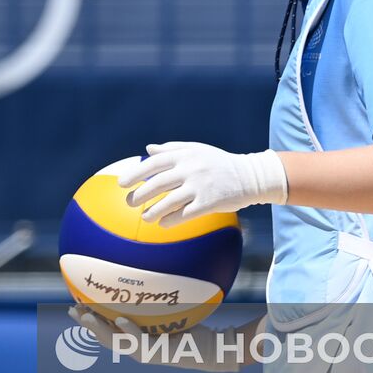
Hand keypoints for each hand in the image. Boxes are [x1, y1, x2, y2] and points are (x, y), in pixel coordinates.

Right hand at [67, 306, 244, 372]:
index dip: (90, 320)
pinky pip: (141, 342)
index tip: (74, 305)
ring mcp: (148, 353)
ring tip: (87, 316)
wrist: (214, 349)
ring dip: (100, 329)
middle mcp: (139, 349)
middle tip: (72, 310)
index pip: (107, 330)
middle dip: (88, 324)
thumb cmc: (194, 328)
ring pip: (117, 342)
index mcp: (137, 339)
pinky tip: (121, 319)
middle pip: (105, 337)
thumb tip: (151, 267)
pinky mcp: (161, 354)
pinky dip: (130, 330)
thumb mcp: (173, 310)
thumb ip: (159, 296)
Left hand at [118, 141, 287, 226]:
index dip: (136, 174)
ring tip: (145, 217)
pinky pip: (184, 214)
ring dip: (153, 211)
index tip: (122, 184)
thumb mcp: (197, 150)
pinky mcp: (209, 203)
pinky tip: (163, 223)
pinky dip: (170, 220)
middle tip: (129, 202)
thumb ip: (172, 149)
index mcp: (186, 155)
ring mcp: (200, 186)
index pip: (155, 163)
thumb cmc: (219, 163)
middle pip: (158, 183)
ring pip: (169, 201)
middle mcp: (191, 169)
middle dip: (140, 194)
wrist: (250, 176)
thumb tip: (148, 149)